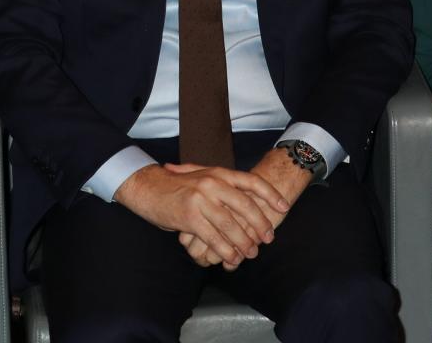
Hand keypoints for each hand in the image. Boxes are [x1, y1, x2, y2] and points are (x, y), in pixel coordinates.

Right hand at [174, 148, 309, 269]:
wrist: (147, 187)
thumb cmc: (175, 185)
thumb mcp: (201, 177)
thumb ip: (222, 184)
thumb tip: (248, 194)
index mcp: (218, 173)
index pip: (251, 181)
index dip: (270, 194)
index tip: (284, 207)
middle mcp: (212, 183)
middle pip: (246, 206)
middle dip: (260, 225)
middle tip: (268, 238)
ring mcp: (201, 200)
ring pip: (232, 226)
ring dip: (244, 243)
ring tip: (251, 253)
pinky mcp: (190, 217)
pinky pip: (214, 238)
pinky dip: (226, 251)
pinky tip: (232, 258)